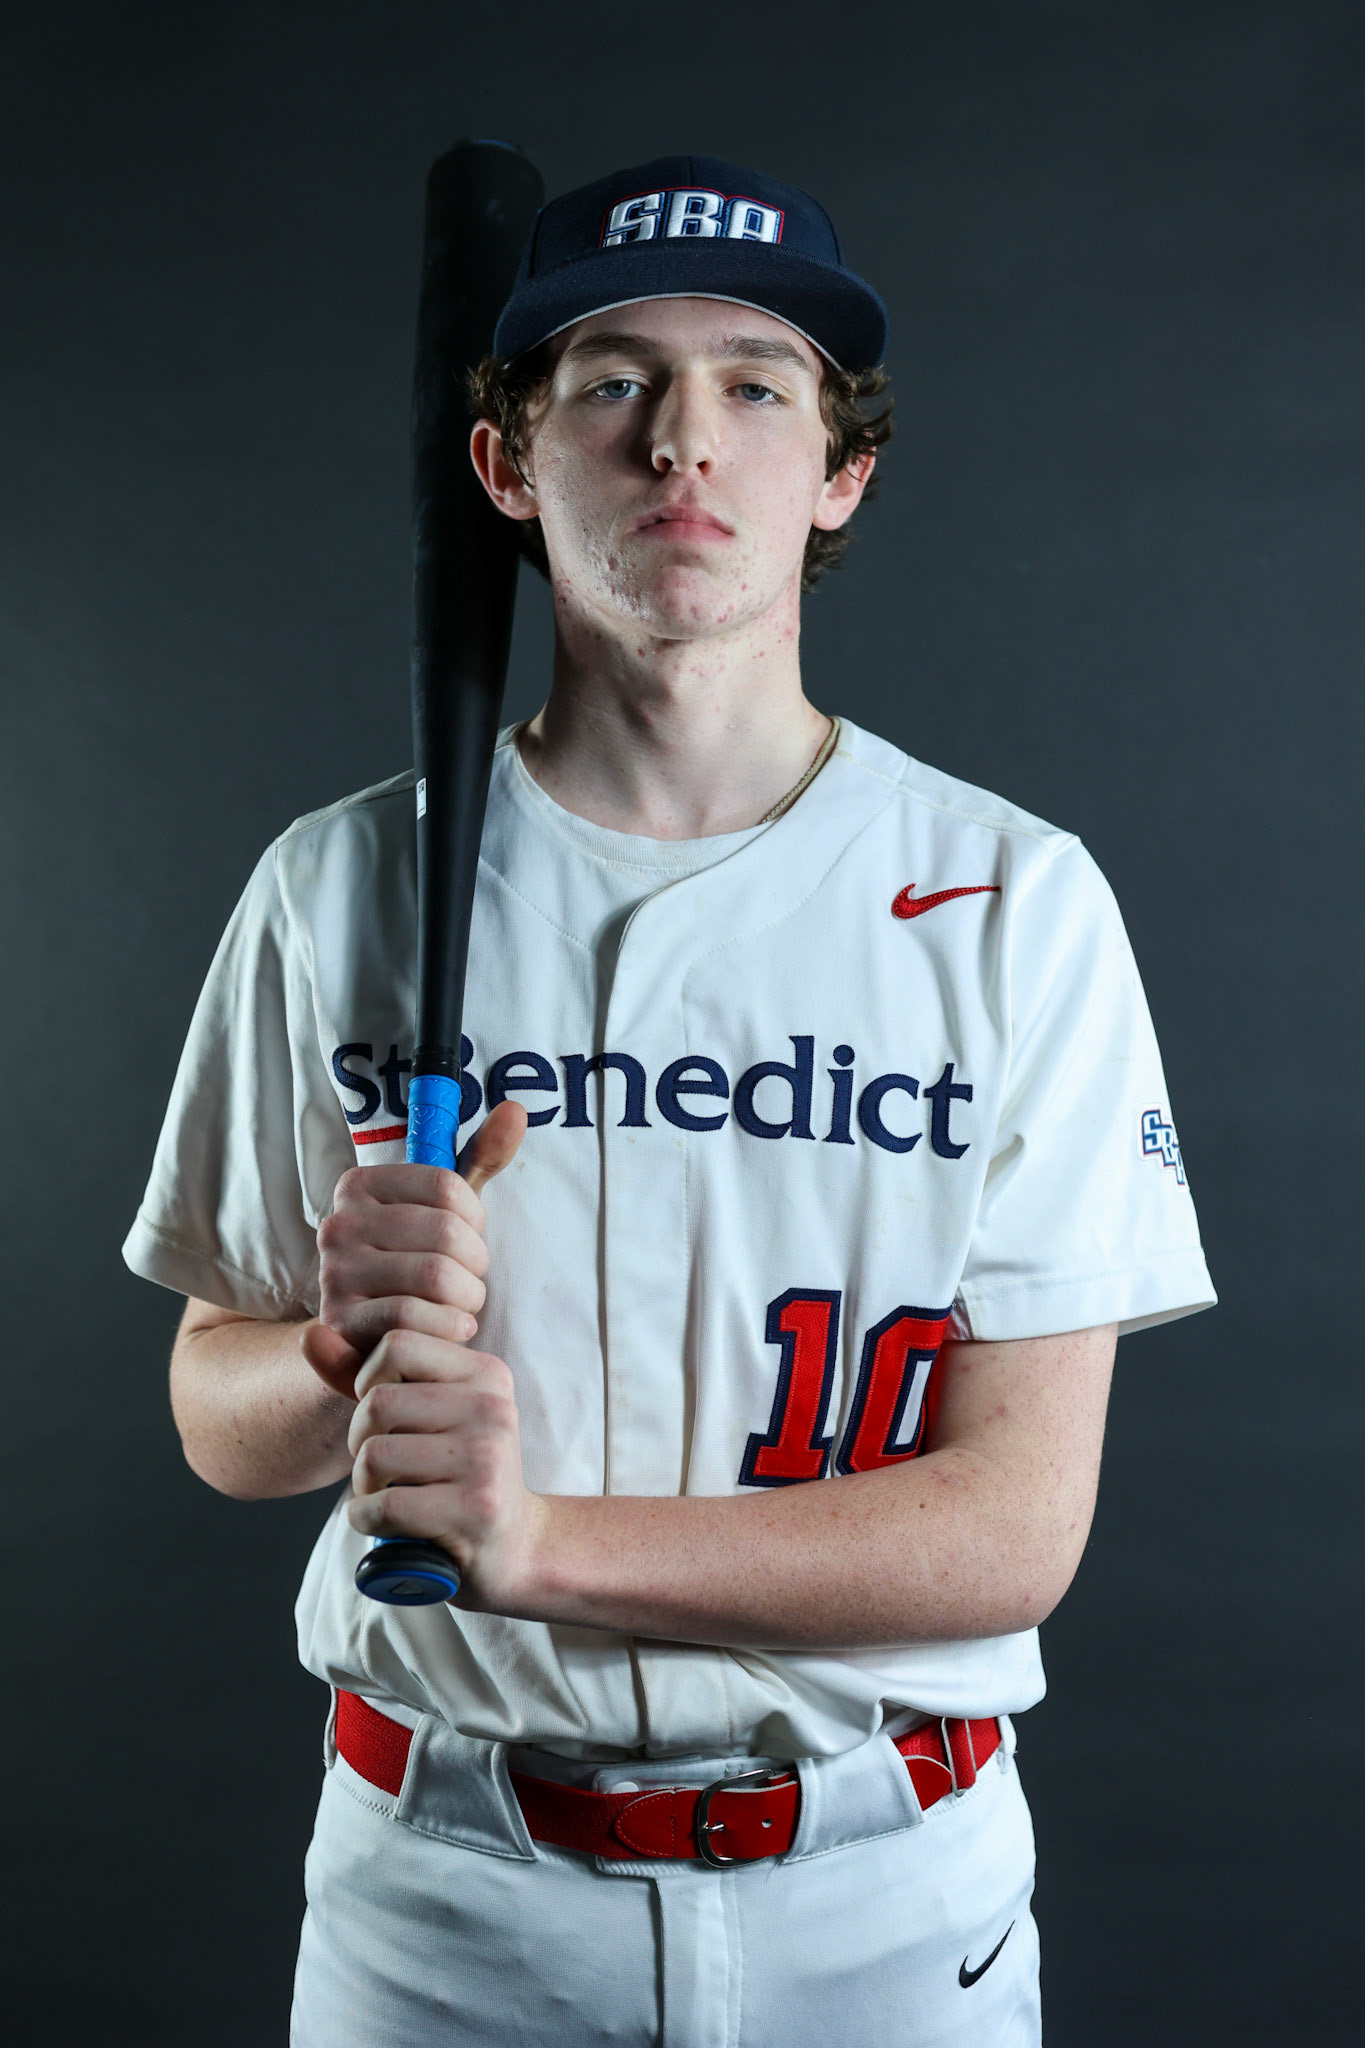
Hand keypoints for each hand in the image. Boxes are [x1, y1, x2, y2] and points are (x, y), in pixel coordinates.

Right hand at [299, 1099, 527, 1399]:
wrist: (366, 1334)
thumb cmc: (415, 1261)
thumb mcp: (445, 1209)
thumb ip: (481, 1159)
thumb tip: (516, 1110)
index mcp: (359, 1185)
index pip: (447, 1186)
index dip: (476, 1218)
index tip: (469, 1236)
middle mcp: (338, 1224)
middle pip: (447, 1233)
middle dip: (476, 1264)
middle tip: (470, 1280)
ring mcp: (333, 1274)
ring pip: (437, 1277)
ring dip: (467, 1298)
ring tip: (462, 1305)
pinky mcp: (340, 1323)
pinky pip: (415, 1319)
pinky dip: (449, 1327)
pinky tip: (453, 1328)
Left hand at [345, 1327, 548, 1609]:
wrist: (511, 1545)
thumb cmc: (453, 1473)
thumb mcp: (422, 1414)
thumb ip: (365, 1374)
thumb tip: (309, 1335)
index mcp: (486, 1373)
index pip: (398, 1342)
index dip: (369, 1380)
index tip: (384, 1415)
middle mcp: (493, 1408)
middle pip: (378, 1401)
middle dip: (359, 1439)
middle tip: (378, 1464)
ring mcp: (488, 1459)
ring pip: (375, 1454)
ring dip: (362, 1484)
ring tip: (384, 1493)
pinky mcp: (475, 1510)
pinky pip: (385, 1506)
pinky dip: (366, 1519)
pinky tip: (384, 1523)